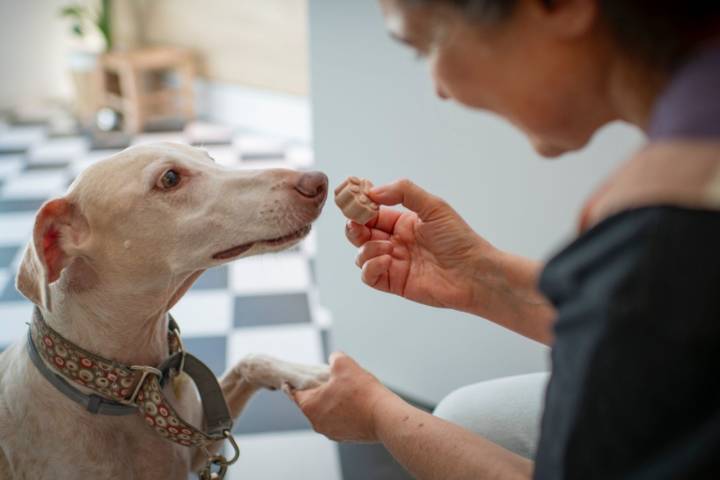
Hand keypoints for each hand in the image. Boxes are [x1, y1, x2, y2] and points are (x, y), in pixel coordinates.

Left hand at [287, 352, 396, 442]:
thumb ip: (334, 358)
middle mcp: (317, 423)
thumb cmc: (361, 391)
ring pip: (326, 412)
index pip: (294, 394)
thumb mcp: (344, 364)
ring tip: (347, 391)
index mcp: (310, 406)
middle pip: (312, 403)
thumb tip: (334, 359)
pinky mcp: (345, 437)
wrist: (383, 417)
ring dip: (332, 402)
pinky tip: (356, 403)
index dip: (291, 385)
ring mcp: (331, 432)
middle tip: (330, 381)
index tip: (286, 383)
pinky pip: (339, 420)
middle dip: (319, 391)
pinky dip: (343, 412)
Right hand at [347, 178, 498, 311]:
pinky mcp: (394, 282)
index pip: (373, 213)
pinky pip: (369, 276)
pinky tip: (387, 261)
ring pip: (362, 254)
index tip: (353, 201)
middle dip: (355, 227)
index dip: (361, 207)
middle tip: (357, 224)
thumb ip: (404, 192)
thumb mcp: (433, 206)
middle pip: (361, 234)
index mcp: (403, 222)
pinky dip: (371, 267)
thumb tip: (373, 191)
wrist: (474, 273)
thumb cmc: (459, 239)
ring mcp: (394, 263)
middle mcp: (396, 242)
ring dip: (367, 248)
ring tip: (386, 248)